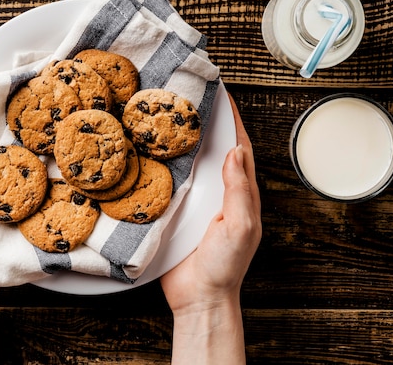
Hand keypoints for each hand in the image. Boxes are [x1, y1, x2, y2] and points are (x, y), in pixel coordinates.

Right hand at [161, 94, 260, 312]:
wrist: (198, 297)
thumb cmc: (225, 266)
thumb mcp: (240, 227)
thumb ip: (239, 190)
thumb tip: (236, 151)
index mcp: (241, 194)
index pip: (240, 148)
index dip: (233, 120)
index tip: (223, 95)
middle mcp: (220, 193)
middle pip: (214, 150)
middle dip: (207, 123)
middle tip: (190, 97)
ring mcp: (197, 202)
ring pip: (191, 163)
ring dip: (184, 141)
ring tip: (169, 116)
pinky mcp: (176, 211)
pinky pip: (172, 181)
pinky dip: (165, 164)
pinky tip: (151, 153)